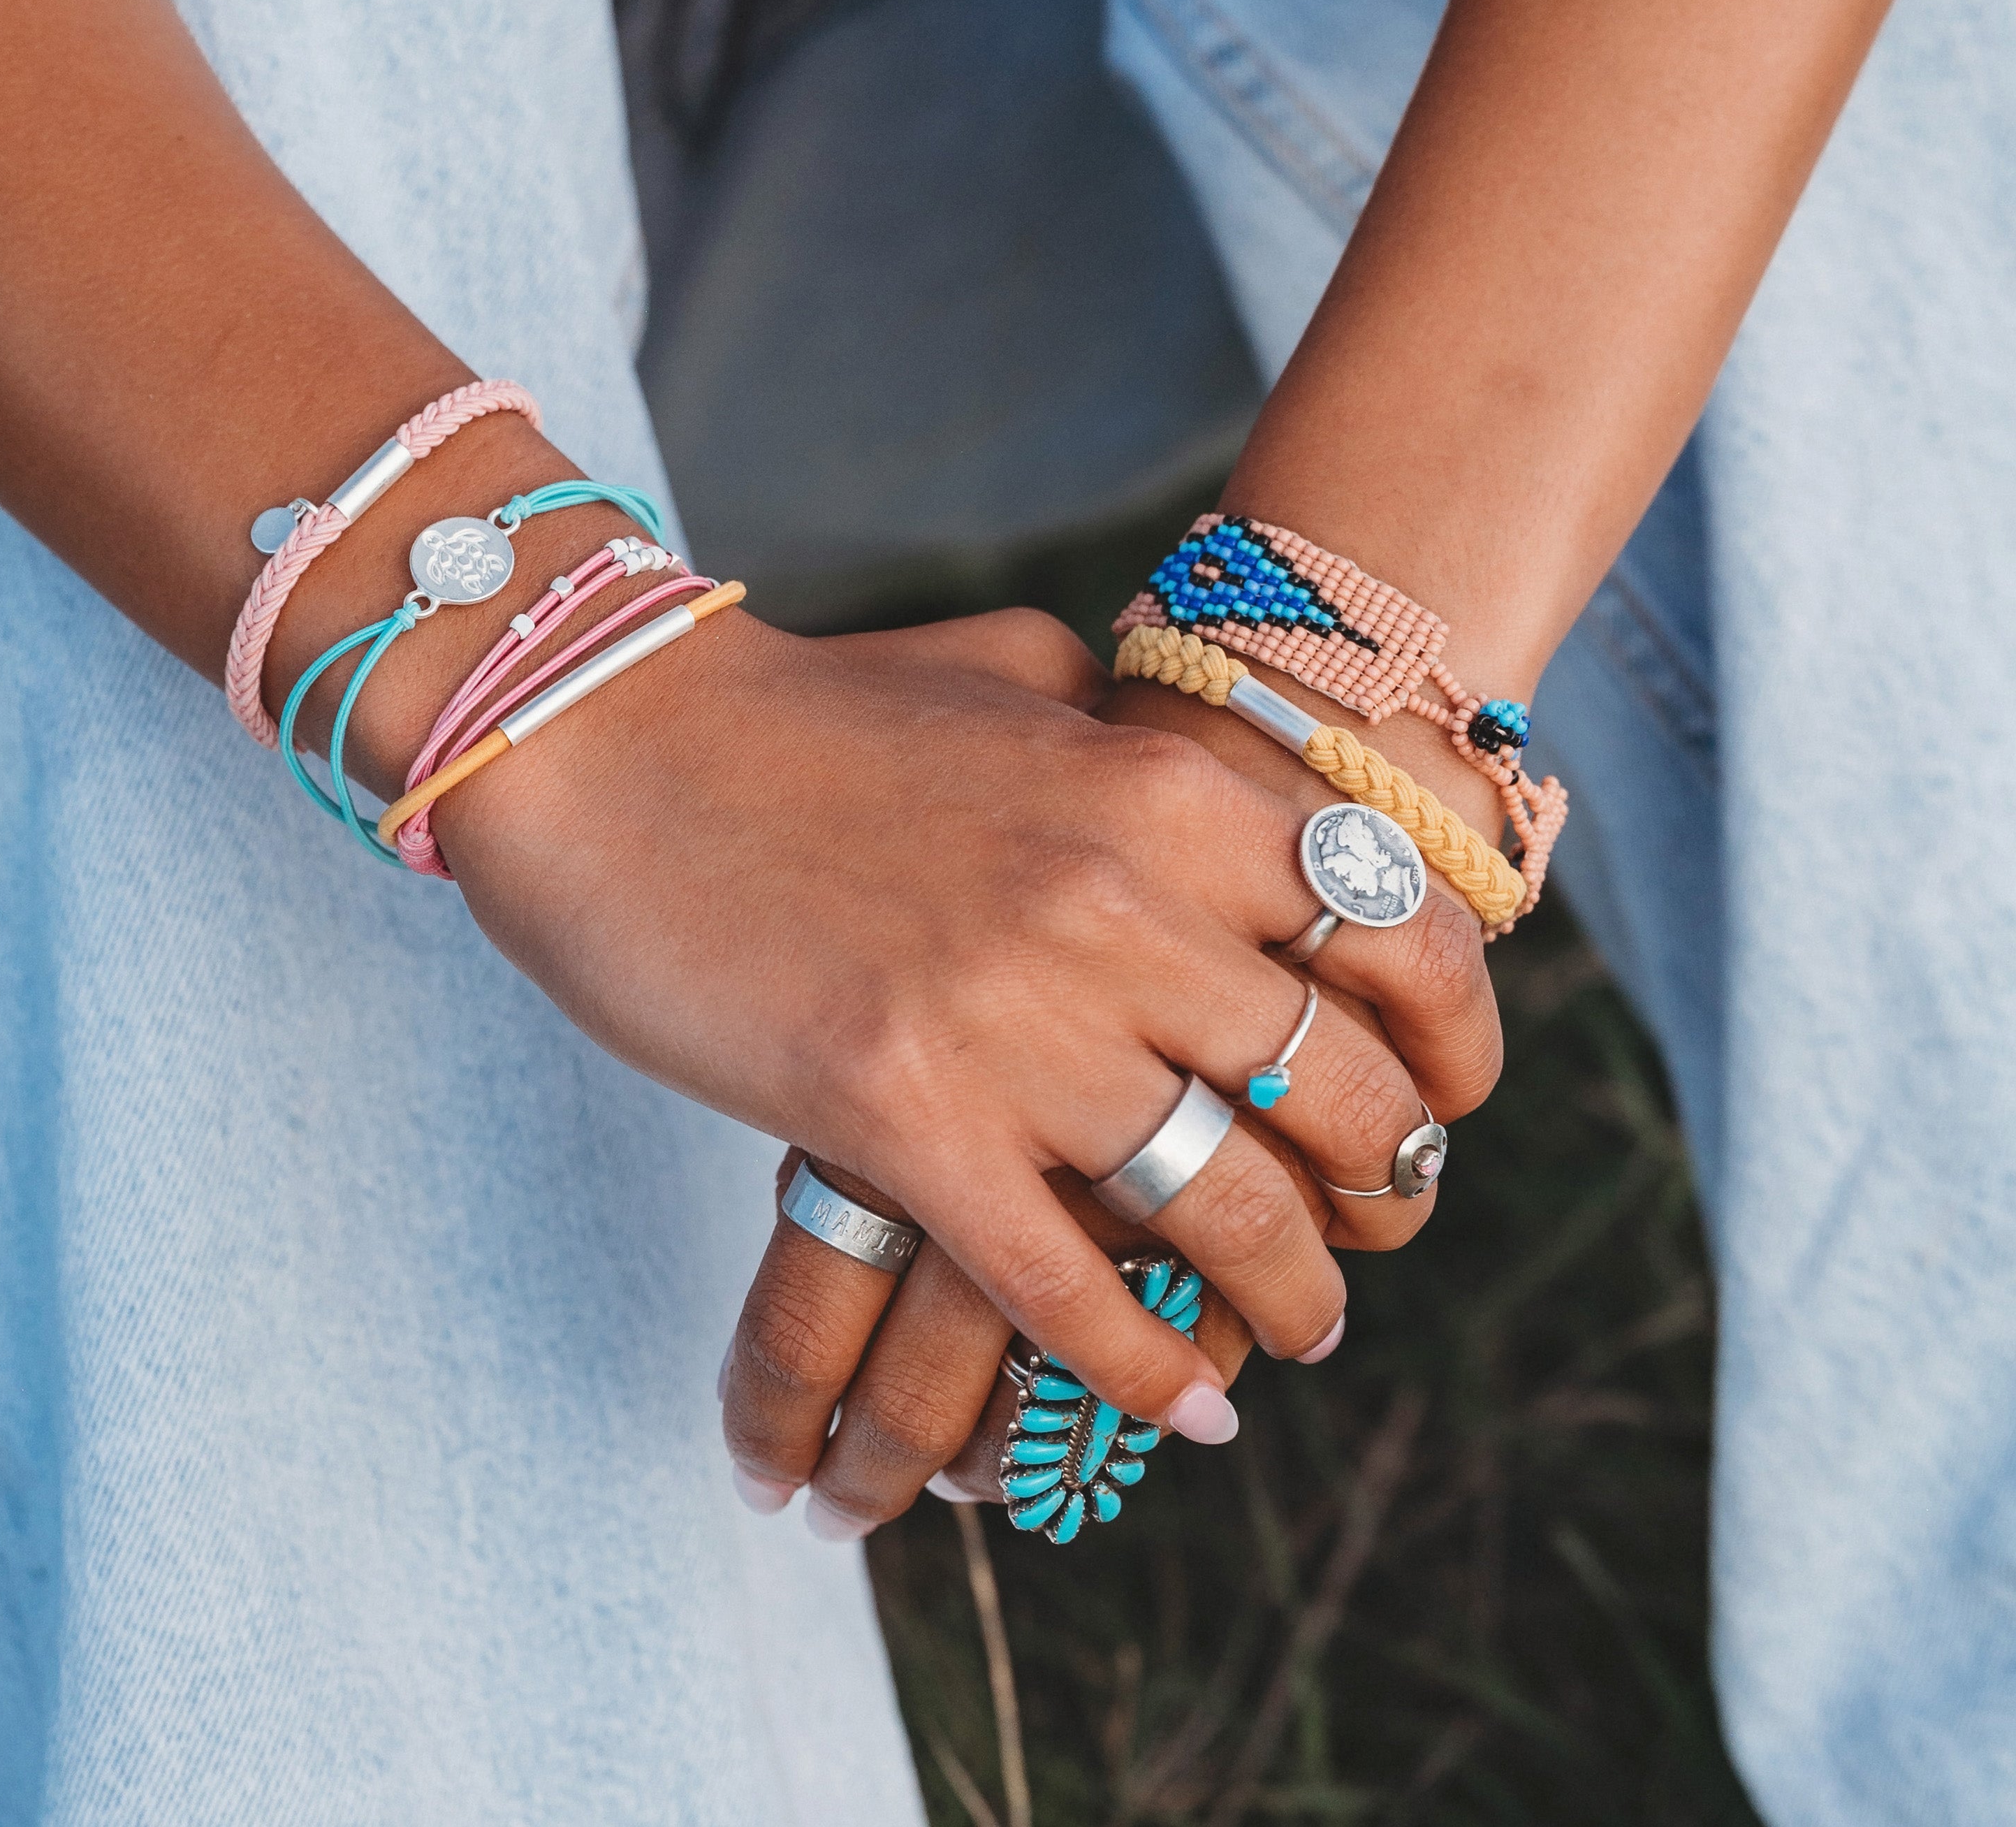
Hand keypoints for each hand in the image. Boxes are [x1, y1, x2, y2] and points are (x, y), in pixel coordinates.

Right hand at [713, 649, 1509, 1531]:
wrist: (611, 743)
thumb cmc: (807, 706)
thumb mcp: (1006, 665)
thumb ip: (1124, 716)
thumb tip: (1199, 773)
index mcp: (1159, 788)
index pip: (1397, 936)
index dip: (1457, 1041)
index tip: (1442, 1104)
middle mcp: (1117, 905)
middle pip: (1333, 1092)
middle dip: (1385, 1186)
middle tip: (1376, 1232)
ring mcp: (1012, 1021)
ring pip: (1222, 1209)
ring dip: (1288, 1295)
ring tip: (1298, 1333)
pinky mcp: (900, 1120)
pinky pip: (1069, 1288)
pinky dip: (1145, 1368)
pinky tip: (1188, 1404)